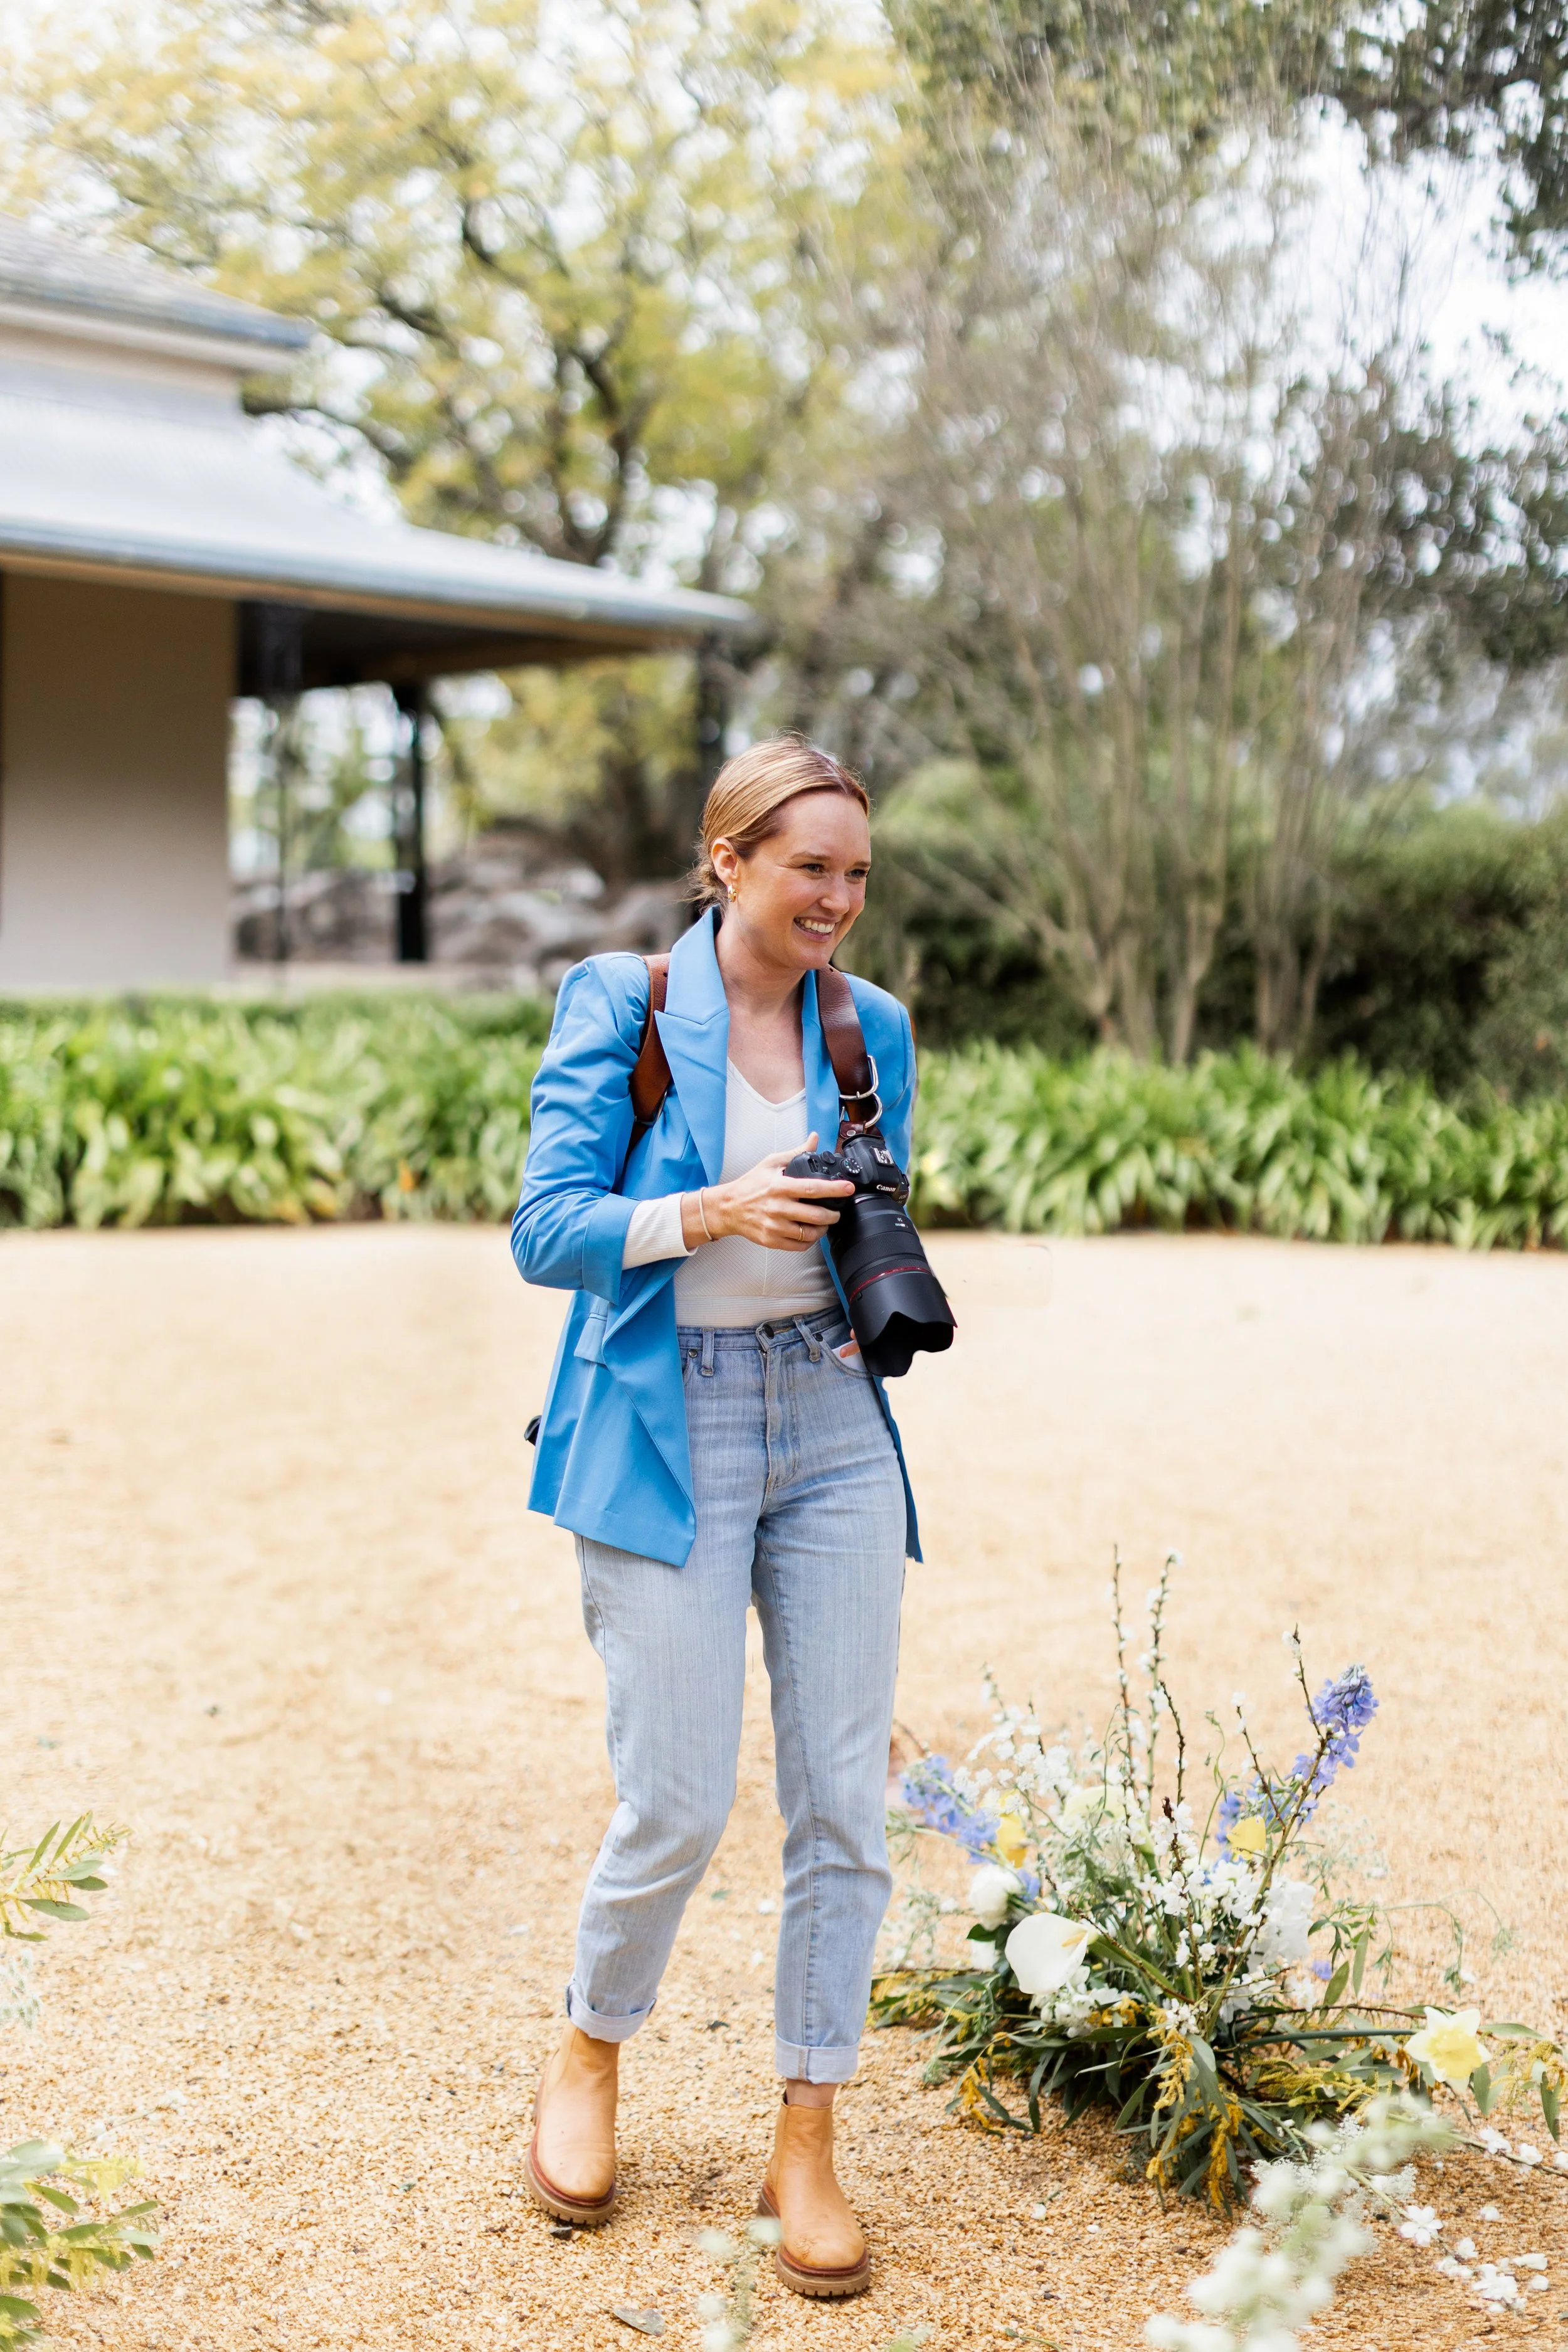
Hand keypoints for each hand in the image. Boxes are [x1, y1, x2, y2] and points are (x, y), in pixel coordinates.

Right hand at [683, 1133, 854, 1252]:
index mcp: (780, 1187)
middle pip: (816, 1216)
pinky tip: (810, 1232)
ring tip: (825, 1222)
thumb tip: (814, 1139)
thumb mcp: (771, 1163)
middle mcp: (778, 1208)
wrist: (728, 1207)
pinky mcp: (772, 1240)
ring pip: (809, 1233)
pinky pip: (798, 1245)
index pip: (813, 1188)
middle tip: (837, 1211)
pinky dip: (809, 1241)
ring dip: (823, 1229)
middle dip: (833, 1214)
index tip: (848, 1188)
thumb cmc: (750, 1184)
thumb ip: (795, 1152)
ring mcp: (774, 1226)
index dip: (834, 1189)